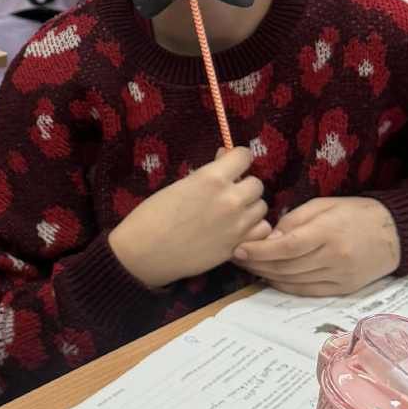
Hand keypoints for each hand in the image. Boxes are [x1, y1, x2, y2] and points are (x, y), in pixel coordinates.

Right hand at [108, 146, 269, 288]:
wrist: (145, 252)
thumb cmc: (153, 215)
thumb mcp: (180, 185)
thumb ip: (208, 173)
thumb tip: (225, 158)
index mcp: (212, 178)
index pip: (244, 156)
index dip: (236, 160)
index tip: (230, 166)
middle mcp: (230, 199)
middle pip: (256, 184)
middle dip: (243, 186)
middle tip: (228, 194)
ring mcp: (237, 224)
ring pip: (261, 207)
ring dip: (250, 207)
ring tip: (232, 214)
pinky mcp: (237, 245)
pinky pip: (262, 230)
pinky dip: (254, 229)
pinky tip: (239, 230)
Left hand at [231, 195, 400, 295]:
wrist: (395, 233)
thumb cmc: (356, 213)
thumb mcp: (323, 205)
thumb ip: (294, 220)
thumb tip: (269, 237)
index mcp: (328, 232)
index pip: (286, 247)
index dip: (259, 251)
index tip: (239, 249)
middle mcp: (334, 258)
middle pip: (287, 267)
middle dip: (257, 264)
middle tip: (237, 258)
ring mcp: (339, 277)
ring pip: (294, 282)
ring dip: (268, 276)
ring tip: (250, 267)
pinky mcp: (343, 290)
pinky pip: (307, 292)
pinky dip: (286, 287)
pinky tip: (272, 278)